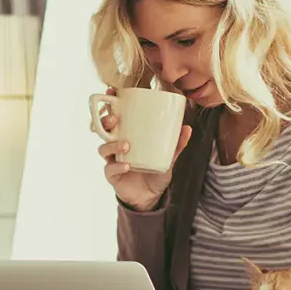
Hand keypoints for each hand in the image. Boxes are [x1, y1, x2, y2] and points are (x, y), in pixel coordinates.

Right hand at [95, 87, 192, 210]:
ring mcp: (112, 160)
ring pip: (103, 148)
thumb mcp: (168, 157)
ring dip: (112, 145)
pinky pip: (110, 169)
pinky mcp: (113, 176)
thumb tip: (187, 128)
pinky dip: (118, 166)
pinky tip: (127, 165)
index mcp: (126, 135)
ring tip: (126, 145)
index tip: (112, 92)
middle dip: (105, 121)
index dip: (109, 103)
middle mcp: (115, 146)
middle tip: (114, 119)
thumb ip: (176, 145)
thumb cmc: (155, 171)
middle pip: (103, 130)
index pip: (114, 116)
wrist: (151, 196)